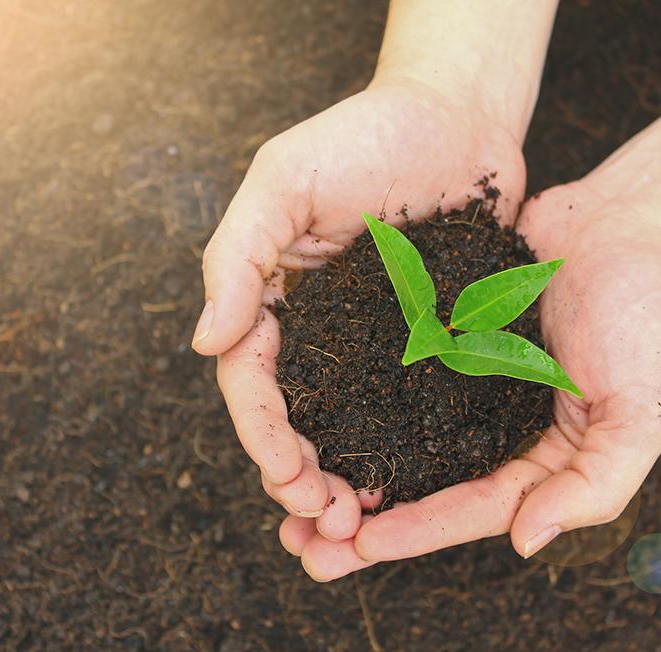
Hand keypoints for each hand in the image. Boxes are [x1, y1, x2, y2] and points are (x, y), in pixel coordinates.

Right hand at [197, 77, 527, 543]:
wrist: (457, 117)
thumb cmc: (363, 135)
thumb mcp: (283, 182)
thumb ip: (238, 258)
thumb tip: (203, 344)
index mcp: (274, 300)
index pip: (253, 382)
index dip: (264, 437)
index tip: (286, 482)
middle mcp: (320, 332)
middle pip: (299, 420)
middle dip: (303, 478)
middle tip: (327, 523)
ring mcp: (376, 343)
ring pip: (351, 428)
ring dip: (348, 481)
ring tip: (362, 524)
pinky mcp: (432, 343)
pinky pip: (414, 407)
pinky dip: (406, 453)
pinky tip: (415, 488)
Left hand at [286, 180, 660, 579]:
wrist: (625, 221)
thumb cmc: (649, 315)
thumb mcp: (645, 412)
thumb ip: (596, 484)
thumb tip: (524, 543)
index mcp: (541, 458)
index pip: (475, 508)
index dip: (419, 531)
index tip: (359, 547)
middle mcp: (493, 427)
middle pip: (423, 486)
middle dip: (363, 521)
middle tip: (298, 544)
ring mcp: (462, 381)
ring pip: (395, 435)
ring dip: (344, 467)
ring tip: (284, 488)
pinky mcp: (438, 335)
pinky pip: (390, 370)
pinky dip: (350, 397)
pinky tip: (304, 409)